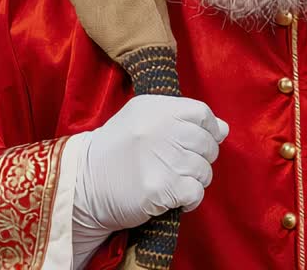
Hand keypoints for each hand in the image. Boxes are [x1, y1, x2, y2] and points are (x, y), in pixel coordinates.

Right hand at [75, 96, 229, 234]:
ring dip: (195, 180)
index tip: (201, 141)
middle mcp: (161, 129)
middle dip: (202, 158)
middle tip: (183, 166)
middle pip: (207, 144)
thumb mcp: (142, 119)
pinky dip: (190, 199)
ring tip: (175, 181)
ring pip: (204, 170)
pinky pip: (196, 193)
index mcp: (157, 108)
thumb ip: (182, 118)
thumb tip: (223, 129)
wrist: (83, 183)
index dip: (209, 130)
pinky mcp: (160, 188)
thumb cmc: (117, 150)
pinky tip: (175, 198)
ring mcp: (162, 159)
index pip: (202, 114)